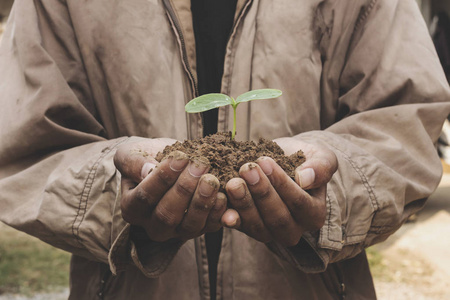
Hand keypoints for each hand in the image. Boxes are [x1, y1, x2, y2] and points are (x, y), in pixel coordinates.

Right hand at [114, 139, 226, 241]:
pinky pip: (209, 226)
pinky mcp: (200, 230)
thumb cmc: (147, 157)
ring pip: (190, 225)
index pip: (145, 196)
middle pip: (167, 215)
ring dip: (202, 202)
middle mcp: (153, 226)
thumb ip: (134, 162)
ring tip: (212, 179)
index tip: (180, 156)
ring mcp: (177, 232)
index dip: (163, 177)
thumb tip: (148, 169)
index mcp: (132, 208)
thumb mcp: (132, 153)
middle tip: (201, 164)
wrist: (169, 164)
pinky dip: (218, 213)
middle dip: (185, 189)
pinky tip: (223, 195)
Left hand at [221, 138, 336, 245]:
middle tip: (246, 170)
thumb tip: (305, 178)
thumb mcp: (321, 157)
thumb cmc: (304, 160)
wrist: (283, 162)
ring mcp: (269, 231)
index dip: (281, 183)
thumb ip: (321, 168)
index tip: (264, 162)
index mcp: (314, 214)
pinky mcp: (248, 227)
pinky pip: (239, 226)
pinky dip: (229, 217)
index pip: (299, 203)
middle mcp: (293, 229)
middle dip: (261, 193)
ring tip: (233, 182)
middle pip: (277, 218)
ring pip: (257, 226)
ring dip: (243, 204)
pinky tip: (221, 205)